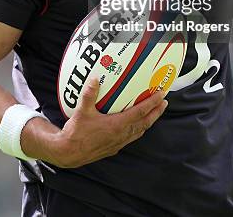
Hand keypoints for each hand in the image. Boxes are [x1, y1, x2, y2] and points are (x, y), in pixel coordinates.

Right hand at [47, 78, 167, 167]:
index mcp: (117, 125)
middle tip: (164, 102)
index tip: (162, 95)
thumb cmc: (76, 133)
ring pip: (139, 131)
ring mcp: (118, 142)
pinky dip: (138, 129)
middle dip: (156, 112)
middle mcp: (121, 135)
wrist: (68, 153)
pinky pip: (131, 137)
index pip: (140, 112)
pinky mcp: (113, 147)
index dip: (152, 103)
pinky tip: (135, 125)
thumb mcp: (82, 111)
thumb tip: (95, 78)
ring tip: (154, 112)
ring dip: (148, 121)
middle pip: (145, 123)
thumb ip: (90, 94)